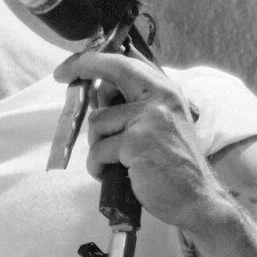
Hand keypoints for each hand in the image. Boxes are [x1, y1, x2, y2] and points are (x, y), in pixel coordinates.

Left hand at [55, 50, 225, 234]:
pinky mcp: (136, 143)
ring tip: (113, 162)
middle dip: (80, 68)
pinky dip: (97, 166)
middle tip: (60, 75)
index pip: (127, 63)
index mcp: (166, 91)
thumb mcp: (160, 125)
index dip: (96, 58)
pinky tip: (110, 175)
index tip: (74, 62)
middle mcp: (160, 98)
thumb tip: (98, 94)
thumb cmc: (173, 165)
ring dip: (97, 145)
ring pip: (98, 121)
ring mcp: (148, 119)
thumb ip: (135, 106)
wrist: (195, 198)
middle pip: (112, 71)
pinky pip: (98, 150)